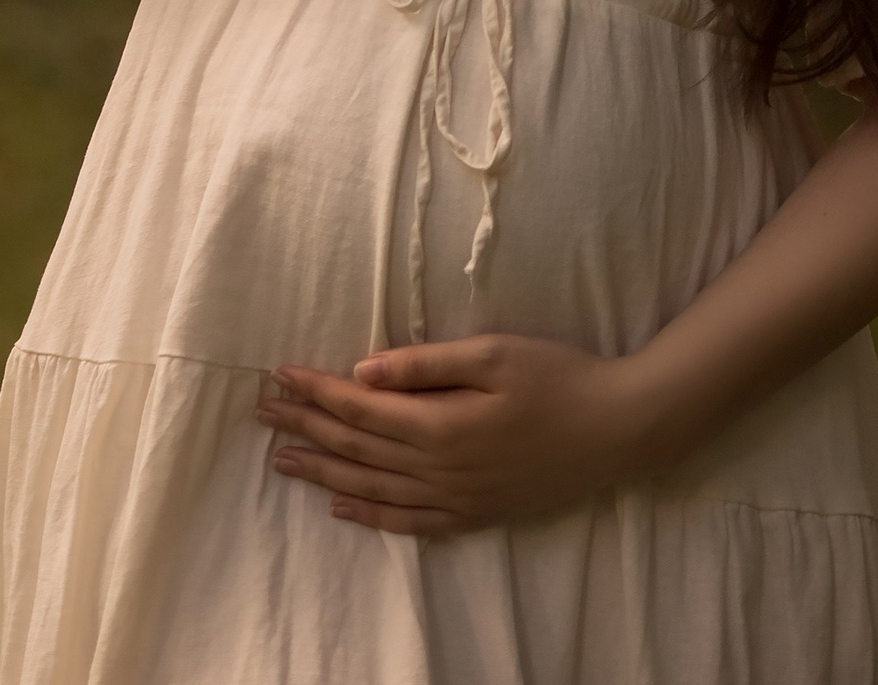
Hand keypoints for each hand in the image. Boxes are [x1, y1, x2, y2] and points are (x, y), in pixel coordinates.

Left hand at [257, 334, 656, 537]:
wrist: (616, 431)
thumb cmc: (558, 378)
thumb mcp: (493, 354)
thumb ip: (425, 364)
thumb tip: (364, 370)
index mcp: (439, 425)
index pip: (359, 408)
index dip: (315, 391)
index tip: (277, 374)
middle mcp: (438, 470)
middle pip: (356, 448)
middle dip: (306, 426)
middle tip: (261, 412)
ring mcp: (455, 499)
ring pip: (371, 487)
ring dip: (323, 470)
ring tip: (281, 458)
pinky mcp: (473, 514)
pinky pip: (407, 523)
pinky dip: (368, 515)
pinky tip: (341, 506)